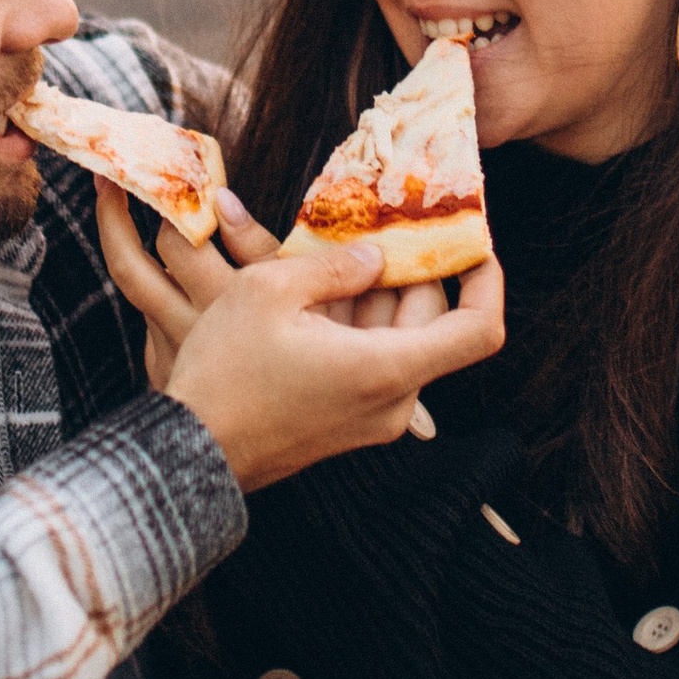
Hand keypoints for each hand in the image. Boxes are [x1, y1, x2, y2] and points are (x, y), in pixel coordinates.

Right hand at [97, 185, 492, 482]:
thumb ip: (333, 266)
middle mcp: (394, 401)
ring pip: (400, 340)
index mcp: (387, 369)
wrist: (191, 453)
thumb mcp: (267, 291)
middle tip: (382, 225)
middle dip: (413, 272)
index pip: (479, 330)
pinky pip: (374, 362)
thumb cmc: (224, 373)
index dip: (488, 282)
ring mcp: (373, 417)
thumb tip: (375, 256)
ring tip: (336, 255)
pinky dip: (359, 324)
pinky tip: (317, 295)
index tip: (473, 245)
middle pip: (433, 324)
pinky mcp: (350, 422)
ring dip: (379, 296)